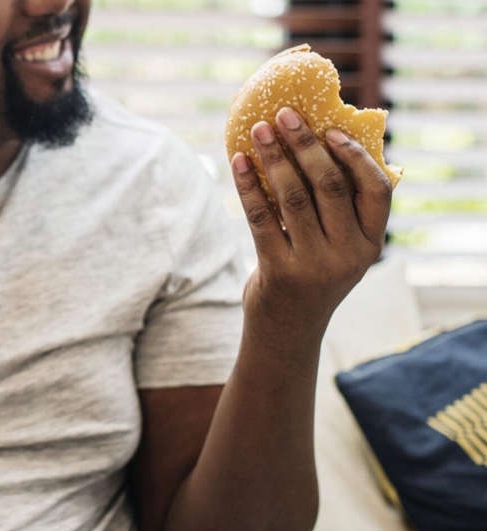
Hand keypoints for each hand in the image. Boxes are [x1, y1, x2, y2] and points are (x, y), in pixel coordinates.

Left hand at [231, 106, 393, 341]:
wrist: (287, 331)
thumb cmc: (312, 274)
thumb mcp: (339, 247)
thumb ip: (339, 209)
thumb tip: (314, 141)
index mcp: (370, 243)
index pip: (377, 190)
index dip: (356, 155)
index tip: (330, 129)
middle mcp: (348, 254)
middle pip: (330, 184)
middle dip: (305, 144)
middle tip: (284, 114)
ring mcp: (314, 264)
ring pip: (293, 196)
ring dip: (273, 157)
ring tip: (258, 130)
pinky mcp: (278, 270)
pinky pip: (261, 217)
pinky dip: (248, 185)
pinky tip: (238, 162)